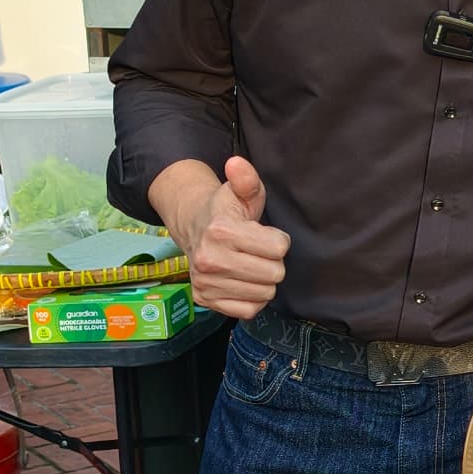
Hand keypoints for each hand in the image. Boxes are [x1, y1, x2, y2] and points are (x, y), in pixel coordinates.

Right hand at [160, 155, 289, 319]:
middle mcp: (210, 259)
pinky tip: (242, 281)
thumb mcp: (240, 192)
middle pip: (275, 274)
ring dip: (263, 281)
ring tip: (249, 265)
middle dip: (273, 262)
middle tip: (258, 252)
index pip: (279, 248)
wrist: (193, 229)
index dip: (278, 240)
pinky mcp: (206, 300)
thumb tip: (237, 163)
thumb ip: (246, 179)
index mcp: (221, 231)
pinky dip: (251, 299)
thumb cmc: (225, 211)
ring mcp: (206, 282)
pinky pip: (249, 310)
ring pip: (264, 294)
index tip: (264, 235)